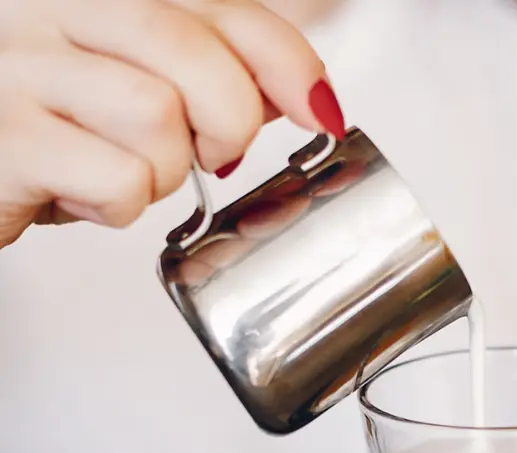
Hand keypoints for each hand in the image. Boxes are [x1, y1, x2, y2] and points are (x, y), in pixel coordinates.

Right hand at [0, 0, 345, 248]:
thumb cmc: (52, 131)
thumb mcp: (133, 89)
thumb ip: (213, 77)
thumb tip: (303, 90)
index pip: (219, 6)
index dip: (286, 60)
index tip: (322, 111)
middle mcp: (50, 9)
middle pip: (190, 51)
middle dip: (227, 119)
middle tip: (209, 153)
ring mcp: (19, 66)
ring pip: (155, 116)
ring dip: (162, 170)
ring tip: (123, 171)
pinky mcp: (7, 137)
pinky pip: (117, 179)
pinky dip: (119, 206)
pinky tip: (86, 195)